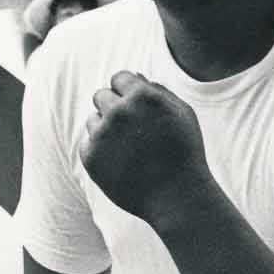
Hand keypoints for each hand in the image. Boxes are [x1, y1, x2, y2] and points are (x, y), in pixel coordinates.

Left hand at [80, 70, 209, 221]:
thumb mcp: (182, 114)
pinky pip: (88, 143)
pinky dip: (101, 151)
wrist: (177, 197)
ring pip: (93, 120)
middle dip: (114, 108)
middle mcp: (118, 112)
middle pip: (101, 96)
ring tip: (131, 150)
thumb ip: (158, 90)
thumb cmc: (184, 152)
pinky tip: (122, 163)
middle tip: (133, 131)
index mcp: (142, 96)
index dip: (128, 92)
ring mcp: (102, 135)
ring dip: (107, 130)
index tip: (137, 109)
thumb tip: (135, 77)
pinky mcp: (90, 157)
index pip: (119, 78)